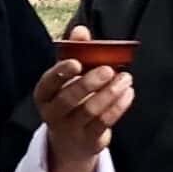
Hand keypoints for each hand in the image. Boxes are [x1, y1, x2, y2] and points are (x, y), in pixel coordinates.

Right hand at [35, 26, 133, 171]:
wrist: (72, 142)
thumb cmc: (71, 100)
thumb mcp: (69, 78)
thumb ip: (75, 53)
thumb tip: (80, 29)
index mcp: (44, 95)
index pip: (47, 84)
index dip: (60, 74)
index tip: (76, 63)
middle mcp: (52, 114)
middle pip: (69, 99)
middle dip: (90, 83)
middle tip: (109, 69)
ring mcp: (70, 130)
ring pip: (89, 111)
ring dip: (110, 93)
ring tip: (126, 78)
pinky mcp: (89, 140)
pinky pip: (104, 122)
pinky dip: (118, 106)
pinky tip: (128, 93)